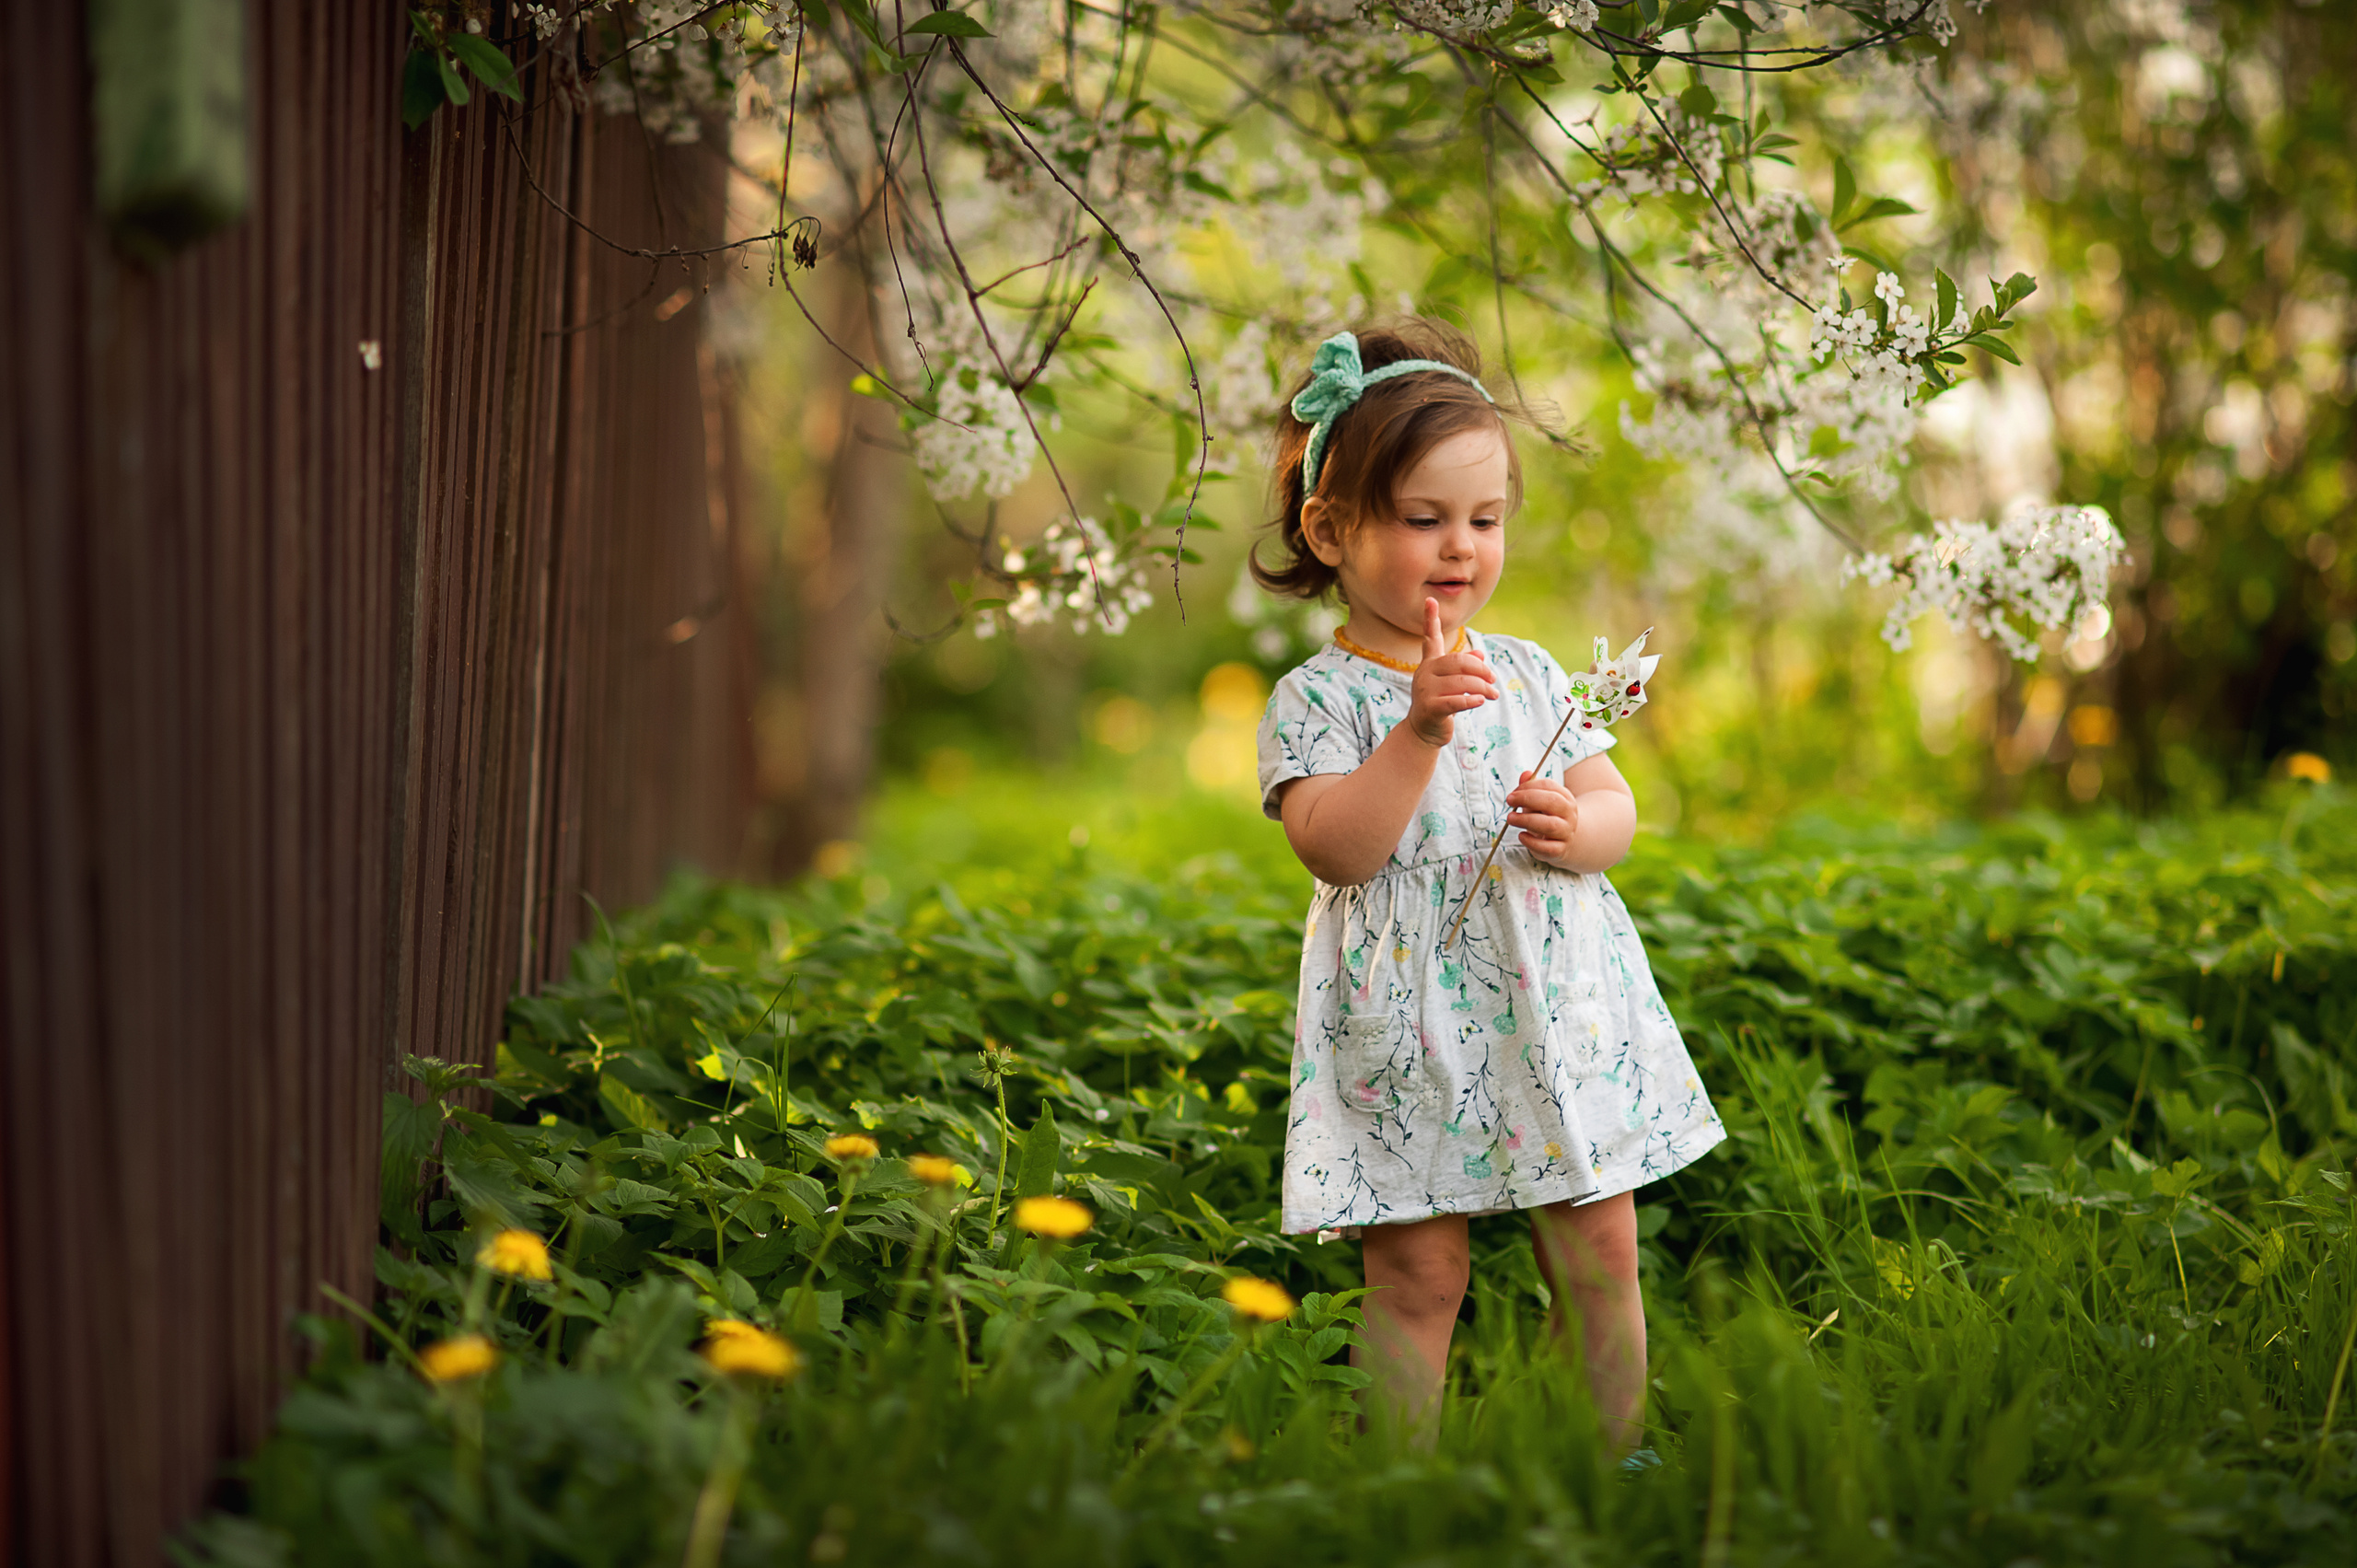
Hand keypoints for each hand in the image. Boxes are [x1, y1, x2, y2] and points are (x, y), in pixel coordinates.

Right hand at [1406, 598, 1497, 747]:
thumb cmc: (1441, 703)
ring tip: (1493, 695)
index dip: (1430, 619)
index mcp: (1430, 664)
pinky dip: (1471, 700)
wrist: (1424, 731)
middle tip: (1494, 680)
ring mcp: (1425, 690)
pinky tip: (1481, 701)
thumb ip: (1464, 668)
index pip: (1431, 638)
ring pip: (1462, 682)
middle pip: (1458, 662)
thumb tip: (1480, 655)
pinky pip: (1455, 701)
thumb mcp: (1452, 684)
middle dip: (1481, 670)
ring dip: (1483, 688)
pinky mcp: (1430, 708)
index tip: (1430, 600)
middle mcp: (1424, 673)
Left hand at [1506, 769, 1579, 864]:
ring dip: (1527, 820)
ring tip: (1510, 818)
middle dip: (1528, 799)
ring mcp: (1567, 832)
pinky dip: (1532, 842)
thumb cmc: (1546, 816)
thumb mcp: (1539, 800)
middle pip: (1552, 802)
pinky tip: (1521, 836)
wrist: (1565, 840)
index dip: (1528, 786)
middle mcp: (1569, 814)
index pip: (1549, 786)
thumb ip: (1531, 787)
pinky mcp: (1561, 850)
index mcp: (1565, 797)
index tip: (1513, 793)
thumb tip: (1525, 774)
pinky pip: (1548, 847)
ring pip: (1550, 825)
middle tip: (1509, 801)